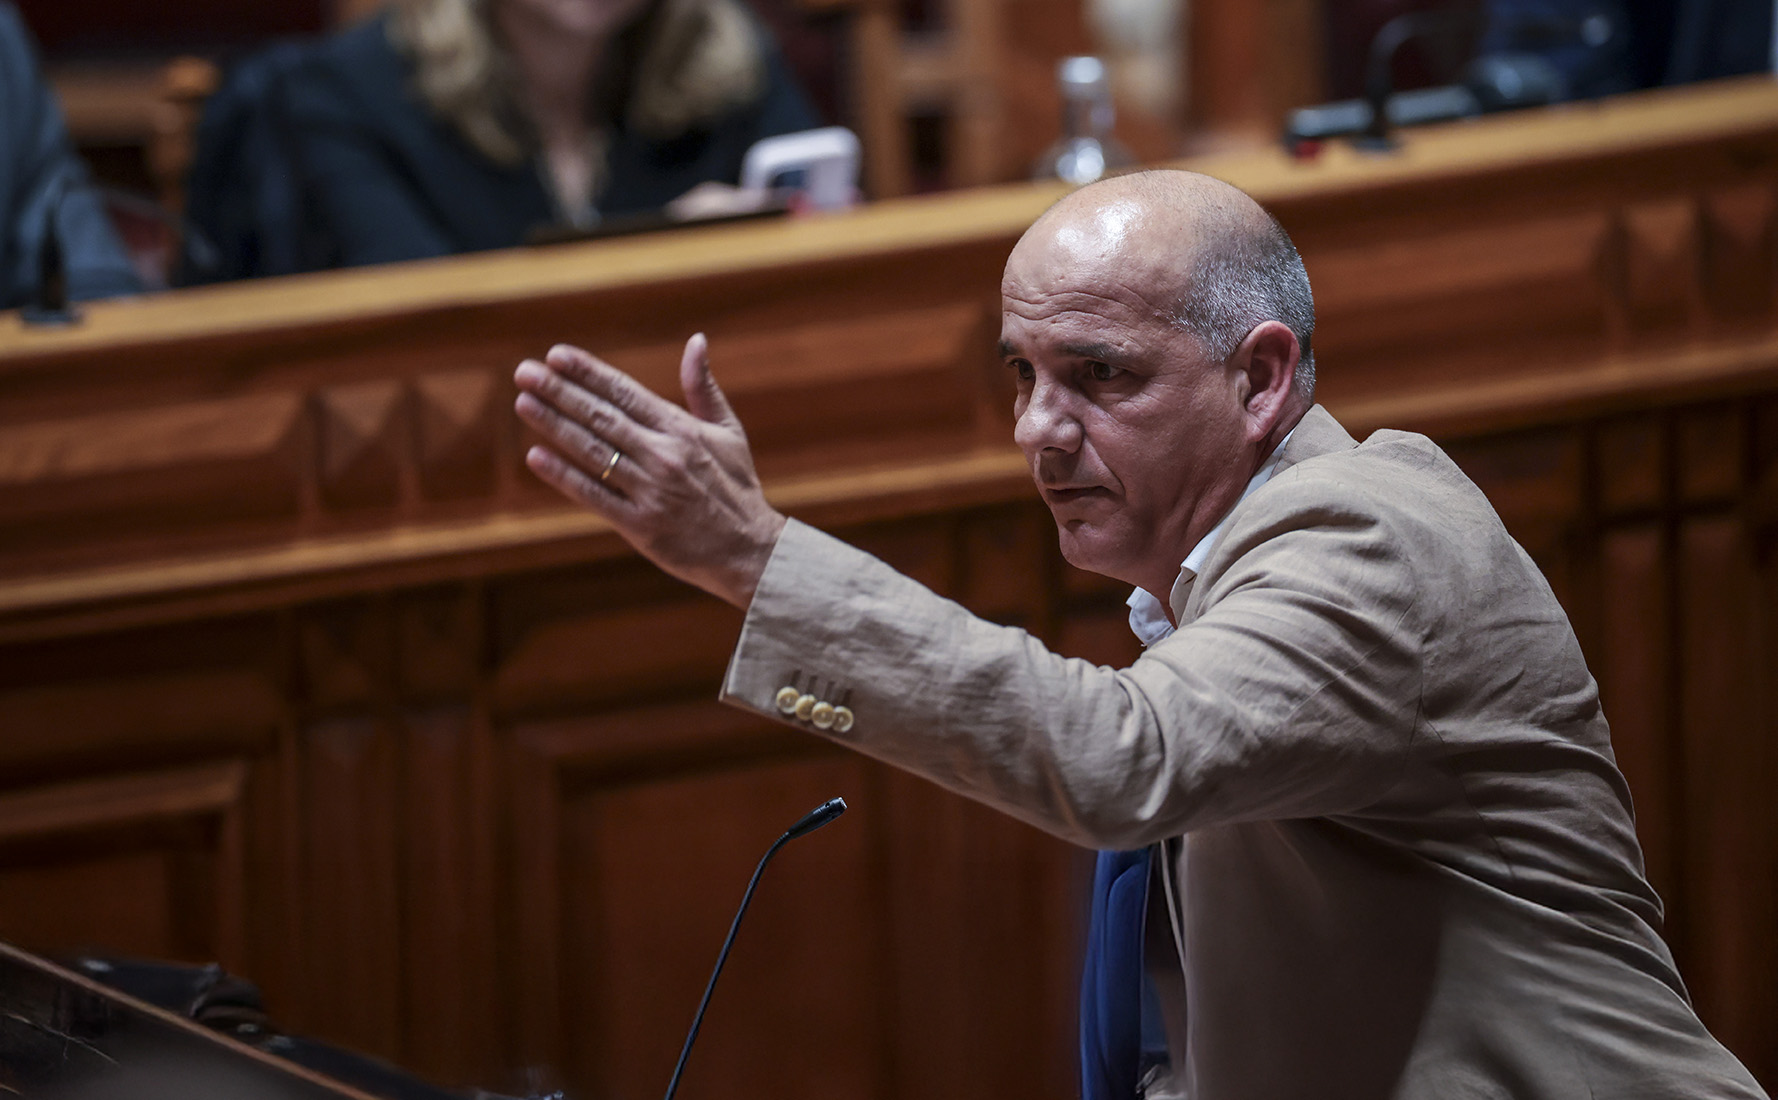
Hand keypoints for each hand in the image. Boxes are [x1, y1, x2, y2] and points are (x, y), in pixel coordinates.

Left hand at [513, 334, 786, 607]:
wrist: (751, 551)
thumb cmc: (737, 489)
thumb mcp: (729, 432)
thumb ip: (704, 388)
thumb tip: (696, 340)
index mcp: (682, 430)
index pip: (626, 392)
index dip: (589, 372)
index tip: (556, 355)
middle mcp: (664, 455)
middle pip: (602, 416)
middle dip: (560, 392)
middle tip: (524, 371)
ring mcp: (650, 491)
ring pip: (593, 451)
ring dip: (554, 426)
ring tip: (523, 403)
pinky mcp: (640, 526)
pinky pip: (594, 495)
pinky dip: (564, 476)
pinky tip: (535, 456)